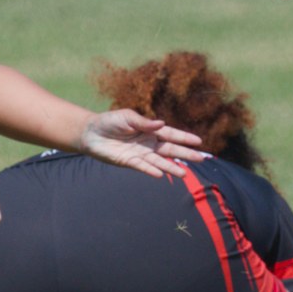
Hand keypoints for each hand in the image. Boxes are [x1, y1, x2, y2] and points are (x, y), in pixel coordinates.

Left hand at [78, 107, 206, 178]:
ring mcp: (140, 154)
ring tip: (185, 174)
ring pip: (160, 162)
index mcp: (150, 129)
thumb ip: (144, 122)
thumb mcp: (127, 117)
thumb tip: (162, 124)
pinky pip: (143, 167)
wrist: (91, 133)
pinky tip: (161, 175)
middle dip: (185, 154)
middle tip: (201, 159)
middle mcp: (149, 143)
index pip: (171, 134)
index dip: (184, 138)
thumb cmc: (110, 121)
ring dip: (172, 167)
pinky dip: (151, 170)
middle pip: (170, 150)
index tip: (199, 142)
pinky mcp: (130, 162)